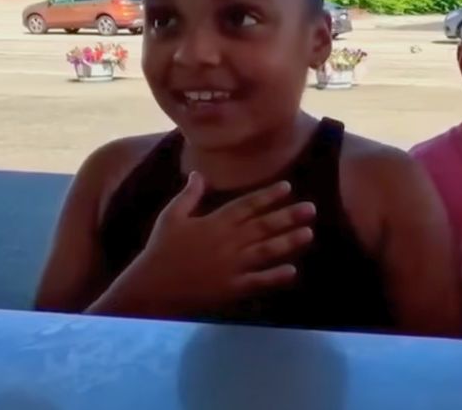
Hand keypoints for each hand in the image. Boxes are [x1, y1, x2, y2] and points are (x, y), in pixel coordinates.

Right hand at [96, 173, 315, 316]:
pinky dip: (275, 277)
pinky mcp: (230, 288)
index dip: (268, 195)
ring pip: (266, 250)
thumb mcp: (170, 216)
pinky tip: (292, 271)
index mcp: (214, 222)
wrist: (149, 288)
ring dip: (288, 241)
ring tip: (308, 233)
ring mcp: (230, 265)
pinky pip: (257, 281)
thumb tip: (198, 174)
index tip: (287, 187)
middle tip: (311, 208)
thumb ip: (188, 195)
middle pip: (263, 225)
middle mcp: (227, 241)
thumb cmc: (159, 250)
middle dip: (288, 215)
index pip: (247, 204)